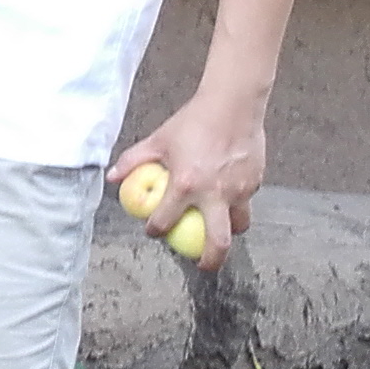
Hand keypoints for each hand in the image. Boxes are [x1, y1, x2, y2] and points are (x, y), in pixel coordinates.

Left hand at [109, 91, 267, 272]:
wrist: (233, 104)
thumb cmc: (193, 121)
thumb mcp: (158, 140)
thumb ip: (134, 160)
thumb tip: (114, 177)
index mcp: (186, 186)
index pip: (165, 221)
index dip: (155, 230)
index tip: (154, 232)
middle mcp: (215, 194)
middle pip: (218, 243)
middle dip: (210, 261)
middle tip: (202, 264)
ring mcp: (239, 190)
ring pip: (239, 225)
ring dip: (228, 232)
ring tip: (218, 231)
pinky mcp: (255, 182)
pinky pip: (246, 202)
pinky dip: (237, 204)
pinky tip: (228, 195)